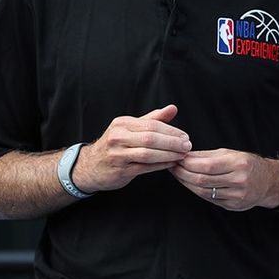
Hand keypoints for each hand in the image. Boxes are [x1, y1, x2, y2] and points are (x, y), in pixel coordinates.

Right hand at [73, 105, 191, 192]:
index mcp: (122, 124)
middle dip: (172, 143)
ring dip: (169, 155)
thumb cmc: (116, 145)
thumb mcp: (130, 128)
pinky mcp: (120, 170)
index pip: (152, 125)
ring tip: (182, 155)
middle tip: (187, 146)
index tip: (185, 136)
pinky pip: (145, 167)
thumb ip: (153, 119)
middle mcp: (118, 137)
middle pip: (151, 139)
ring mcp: (117, 154)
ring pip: (148, 154)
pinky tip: (171, 163)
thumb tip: (173, 108)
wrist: (90, 166)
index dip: (171, 131)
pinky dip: (161, 165)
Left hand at [169, 149, 278, 211]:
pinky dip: (197, 191)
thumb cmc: (248, 164)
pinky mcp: (233, 205)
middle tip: (173, 167)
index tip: (177, 159)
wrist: (269, 182)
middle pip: (202, 179)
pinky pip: (209, 199)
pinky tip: (190, 184)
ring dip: (187, 183)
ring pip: (203, 191)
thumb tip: (186, 156)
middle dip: (183, 174)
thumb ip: (209, 156)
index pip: (206, 165)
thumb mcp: (232, 154)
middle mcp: (238, 180)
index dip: (188, 164)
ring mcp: (236, 195)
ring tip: (179, 175)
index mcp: (239, 164)